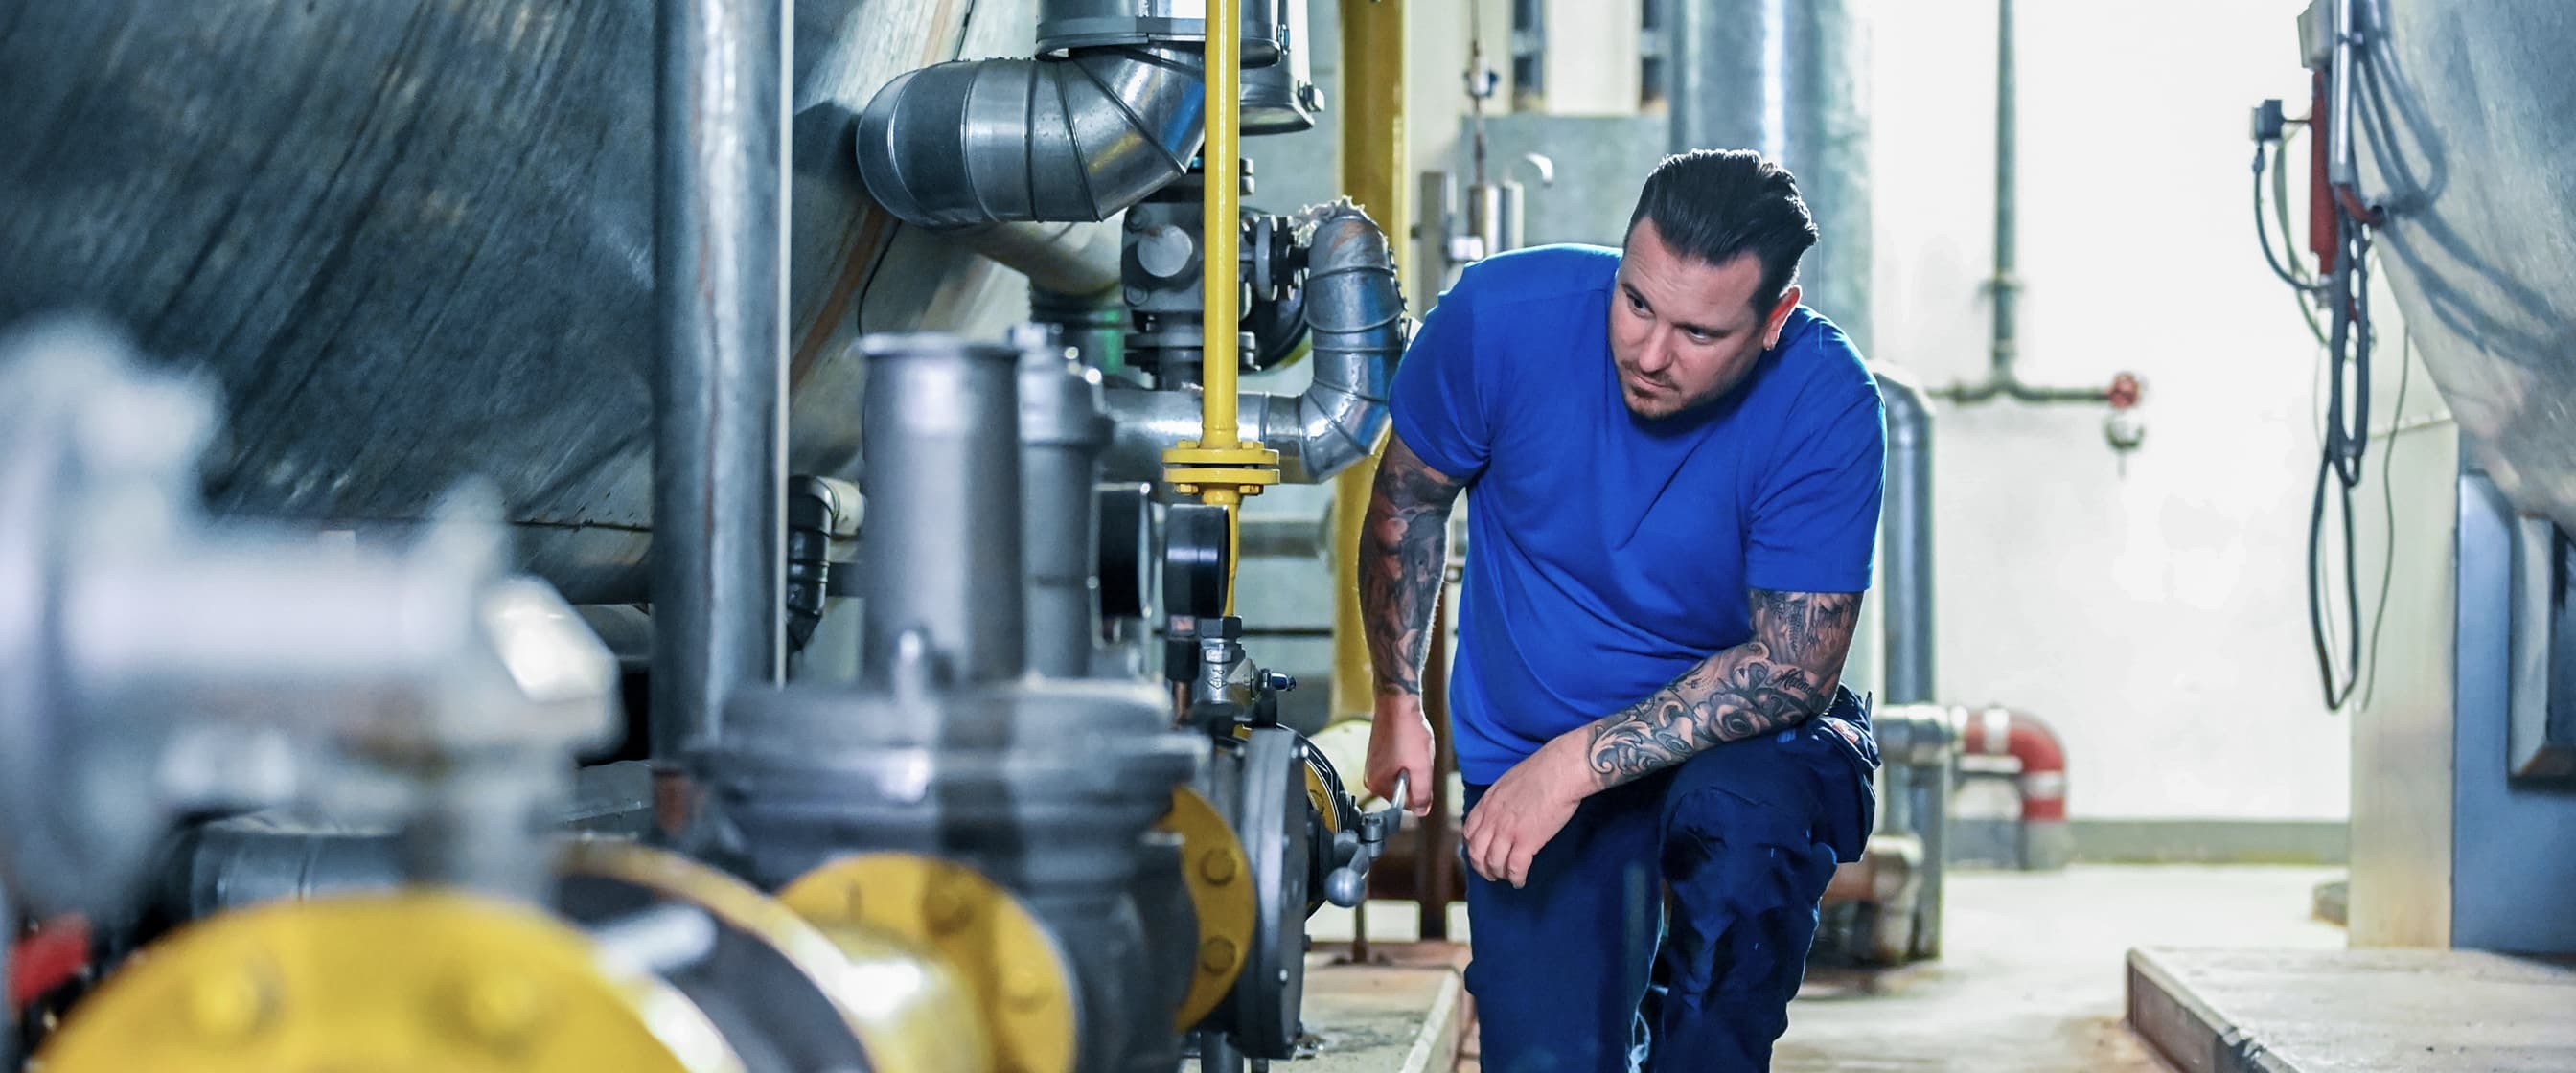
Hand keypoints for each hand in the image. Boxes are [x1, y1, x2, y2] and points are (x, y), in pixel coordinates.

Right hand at [1365, 694, 1435, 815]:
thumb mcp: (1421, 769)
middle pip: (1403, 789)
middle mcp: (1371, 775)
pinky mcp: (1380, 751)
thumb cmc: (1407, 731)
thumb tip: (1422, 811)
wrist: (1398, 701)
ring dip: (1415, 765)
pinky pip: (1400, 762)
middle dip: (1417, 776)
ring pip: (1404, 775)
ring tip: (1414, 748)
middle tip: (1418, 758)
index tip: (1421, 771)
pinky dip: (1410, 755)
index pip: (1404, 804)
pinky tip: (1411, 742)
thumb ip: (1422, 796)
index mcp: (1376, 784)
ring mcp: (1374, 763)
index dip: (1420, 791)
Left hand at [1463, 736, 1589, 888]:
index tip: (1480, 853)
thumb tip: (1504, 809)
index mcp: (1488, 803)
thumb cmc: (1542, 770)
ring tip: (1507, 877)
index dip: (1473, 846)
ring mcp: (1508, 831)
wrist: (1561, 771)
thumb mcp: (1509, 781)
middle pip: (1476, 852)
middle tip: (1490, 873)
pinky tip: (1520, 880)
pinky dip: (1516, 878)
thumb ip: (1501, 799)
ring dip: (1499, 874)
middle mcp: (1493, 819)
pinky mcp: (1527, 842)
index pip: (1469, 831)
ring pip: (1494, 863)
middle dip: (1481, 867)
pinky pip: (1515, 868)